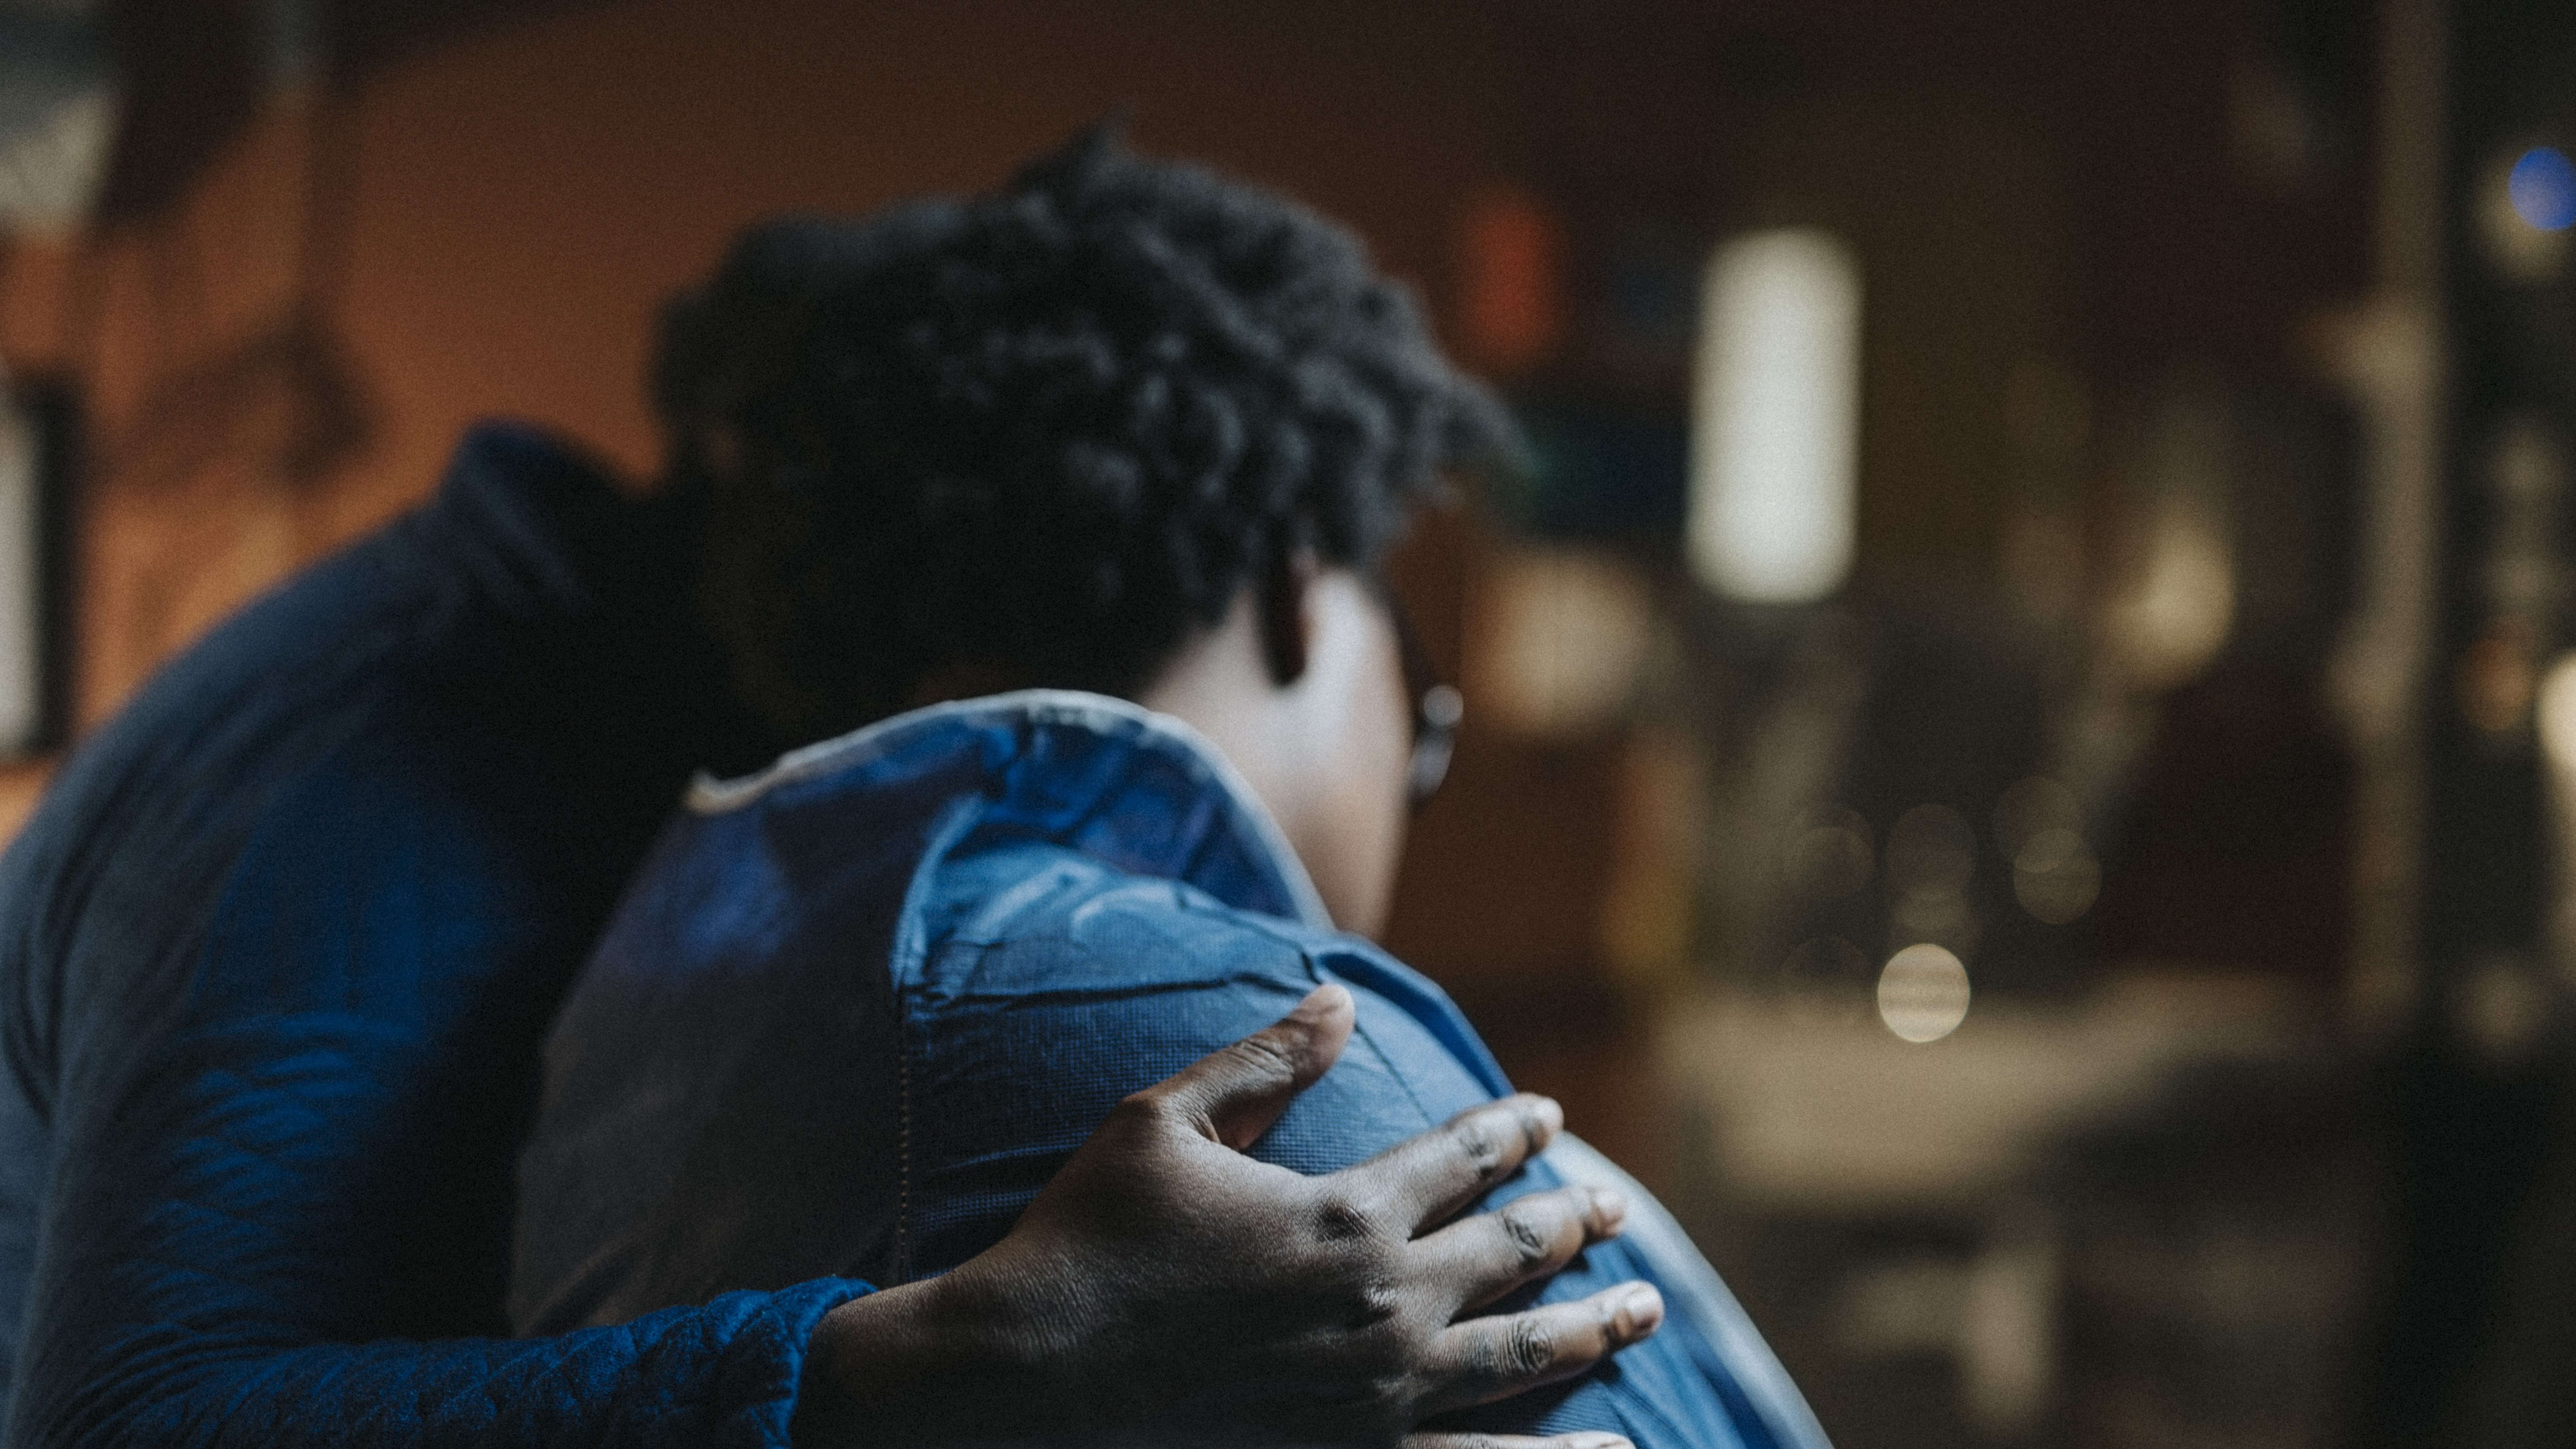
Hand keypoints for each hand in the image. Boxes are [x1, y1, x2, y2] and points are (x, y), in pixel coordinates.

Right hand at [795, 983, 1660, 1447]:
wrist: (1034, 1372)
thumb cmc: (1091, 1235)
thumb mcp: (1164, 1120)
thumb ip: (1263, 1063)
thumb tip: (1340, 1003)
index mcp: (1344, 1211)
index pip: (1463, 1158)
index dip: (1513, 1131)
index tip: (1549, 1116)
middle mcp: (1381, 1302)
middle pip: (1512, 1253)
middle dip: (1573, 1223)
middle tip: (1616, 1210)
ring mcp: (1375, 1390)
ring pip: (1521, 1353)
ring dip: (1592, 1325)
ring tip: (1645, 1306)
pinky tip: (1616, 1448)